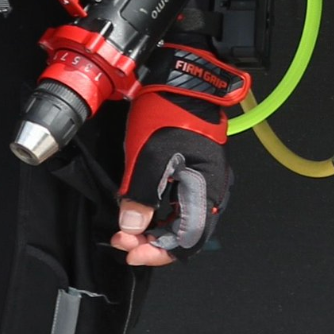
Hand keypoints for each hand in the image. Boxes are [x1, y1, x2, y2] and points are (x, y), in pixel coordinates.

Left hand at [113, 43, 246, 264]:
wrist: (179, 81)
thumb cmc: (170, 112)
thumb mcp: (150, 155)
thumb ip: (141, 195)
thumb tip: (132, 227)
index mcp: (207, 189)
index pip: (188, 239)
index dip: (159, 251)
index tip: (131, 250)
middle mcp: (211, 191)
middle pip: (184, 235)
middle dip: (151, 243)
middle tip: (122, 239)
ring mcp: (203, 183)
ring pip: (179, 222)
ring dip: (152, 231)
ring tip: (125, 229)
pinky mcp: (192, 175)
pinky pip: (176, 206)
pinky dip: (156, 214)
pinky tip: (136, 210)